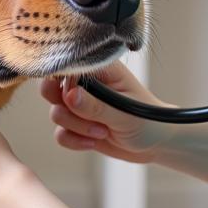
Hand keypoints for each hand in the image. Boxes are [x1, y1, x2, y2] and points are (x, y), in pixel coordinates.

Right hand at [40, 61, 175, 164]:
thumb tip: (69, 94)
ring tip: (102, 131)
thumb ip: (95, 105)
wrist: (156, 143)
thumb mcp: (124, 112)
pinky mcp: (78, 125)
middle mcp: (86, 84)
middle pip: (50, 86)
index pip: (67, 64)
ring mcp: (80, 105)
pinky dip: (74, 141)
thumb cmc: (148, 119)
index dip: (62, 80)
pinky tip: (93, 142)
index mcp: (99, 69)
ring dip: (76, 127)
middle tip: (81, 114)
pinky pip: (60, 134)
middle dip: (62, 105)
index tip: (72, 97)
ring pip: (55, 113)